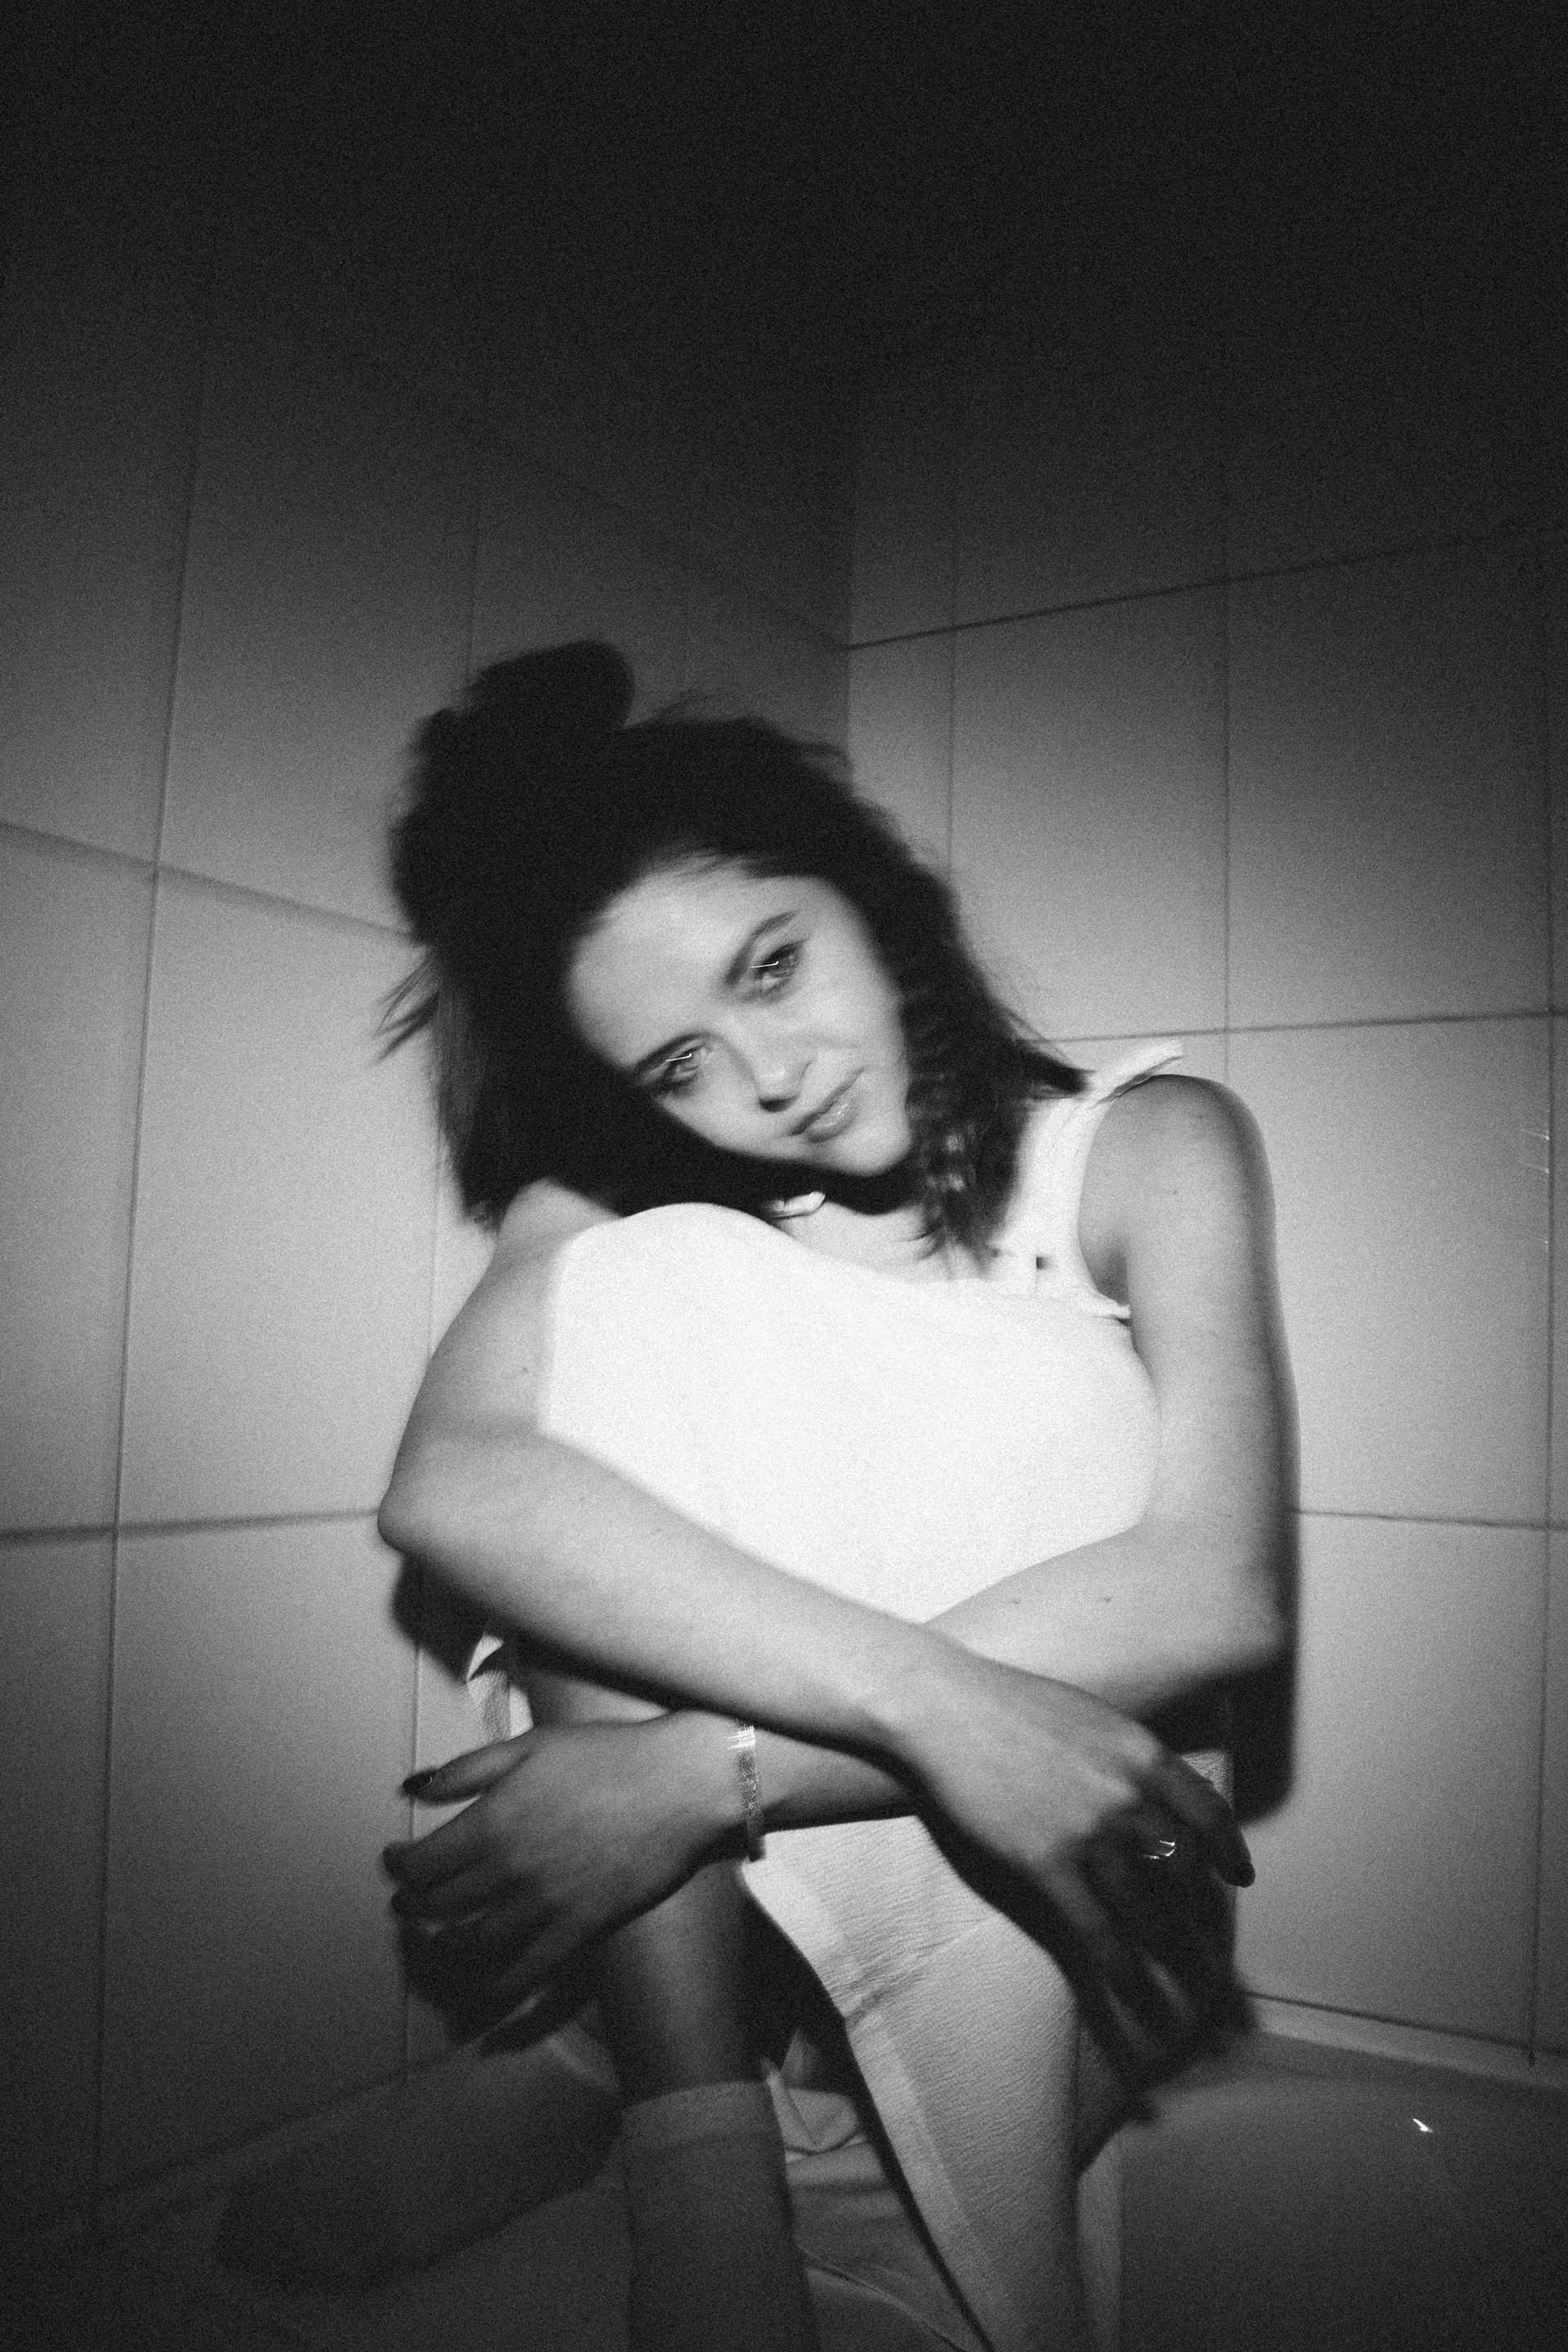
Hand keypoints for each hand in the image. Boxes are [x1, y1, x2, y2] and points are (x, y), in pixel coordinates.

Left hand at [383, 1717, 727, 2030]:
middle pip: (439, 1906)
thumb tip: (416, 1788)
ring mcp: (543, 1906)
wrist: (678, 1784)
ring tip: (434, 1942)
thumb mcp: (531, 1746)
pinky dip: (494, 1990)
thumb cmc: (606, 1755)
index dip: (398, 1866)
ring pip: (471, 1944)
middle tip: (407, 1904)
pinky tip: (480, 1988)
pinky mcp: (578, 1931)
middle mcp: (510, 1870)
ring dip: (442, 1948)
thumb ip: (469, 1769)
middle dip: (412, 1908)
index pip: (421, 1863)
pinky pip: (524, 1975)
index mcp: (493, 1821)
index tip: (394, 1861)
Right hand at [905, 1650, 1250, 2080]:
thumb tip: (1150, 1786)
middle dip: (1199, 1912)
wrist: (946, 1707)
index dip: (1228, 1852)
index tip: (1237, 1877)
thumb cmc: (1009, 1703)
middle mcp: (1127, 1794)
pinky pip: (1096, 1928)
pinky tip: (1133, 1990)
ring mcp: (1088, 1830)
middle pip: (1183, 1868)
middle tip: (1206, 1940)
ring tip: (1179, 1981)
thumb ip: (1124, 1754)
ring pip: (1146, 1907)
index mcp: (1142, 1753)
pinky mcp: (1046, 1862)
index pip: (1208, 1813)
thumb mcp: (1088, 1714)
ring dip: (1166, 1950)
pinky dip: (1121, 1967)